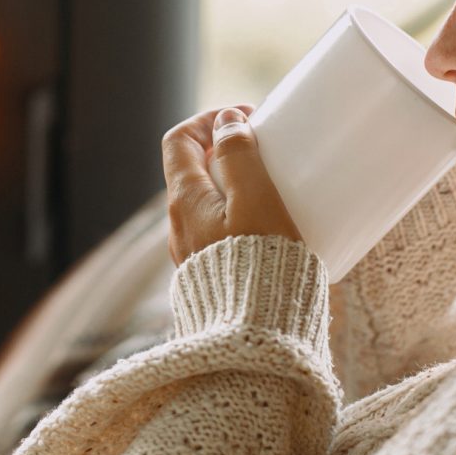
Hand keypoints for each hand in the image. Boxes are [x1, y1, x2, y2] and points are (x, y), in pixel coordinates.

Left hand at [161, 105, 301, 264]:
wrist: (256, 334)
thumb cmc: (260, 265)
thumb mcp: (256, 200)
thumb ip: (240, 156)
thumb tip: (226, 122)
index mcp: (185, 201)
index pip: (179, 141)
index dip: (209, 120)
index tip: (247, 120)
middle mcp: (180, 225)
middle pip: (194, 170)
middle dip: (228, 151)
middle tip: (268, 151)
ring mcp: (193, 252)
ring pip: (208, 202)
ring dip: (236, 184)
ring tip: (276, 187)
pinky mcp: (213, 273)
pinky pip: (219, 230)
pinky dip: (241, 214)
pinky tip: (272, 226)